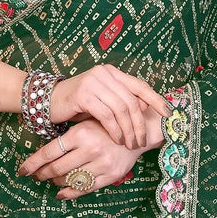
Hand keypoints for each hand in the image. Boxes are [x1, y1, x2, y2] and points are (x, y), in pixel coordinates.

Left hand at [17, 118, 161, 199]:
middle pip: (57, 168)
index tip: (22, 171)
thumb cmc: (108, 124)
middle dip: (43, 174)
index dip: (33, 163)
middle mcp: (90, 148)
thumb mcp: (86, 122)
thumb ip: (68, 135)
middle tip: (36, 176)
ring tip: (51, 180)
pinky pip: (86, 188)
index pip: (49, 152)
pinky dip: (70, 193)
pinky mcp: (111, 175)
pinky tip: (61, 193)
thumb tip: (43, 154)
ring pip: (70, 180)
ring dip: (56, 182)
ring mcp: (102, 164)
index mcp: (81, 133)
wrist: (140, 130)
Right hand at [49, 65, 170, 149]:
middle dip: (140, 124)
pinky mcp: (83, 94)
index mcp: (112, 73)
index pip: (140, 85)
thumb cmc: (77, 105)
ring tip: (131, 144)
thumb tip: (144, 113)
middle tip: (142, 141)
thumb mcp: (102, 102)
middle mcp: (105, 74)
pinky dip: (115, 130)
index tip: (168, 113)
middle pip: (132, 100)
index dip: (156, 99)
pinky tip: (117, 140)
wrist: (48, 101)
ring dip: (128, 130)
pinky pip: (107, 115)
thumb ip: (120, 103)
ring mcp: (94, 82)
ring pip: (121, 109)